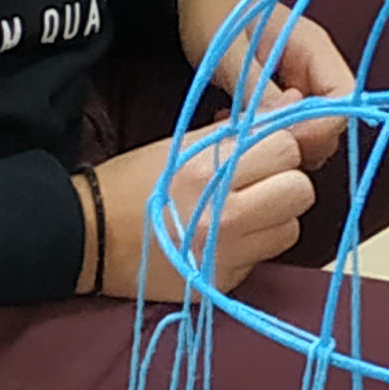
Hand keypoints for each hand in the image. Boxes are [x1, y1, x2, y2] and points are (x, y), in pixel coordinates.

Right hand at [90, 124, 311, 300]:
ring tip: (240, 212)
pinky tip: (223, 239)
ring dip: (274, 218)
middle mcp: (222, 216)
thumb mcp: (183, 145)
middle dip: (285, 182)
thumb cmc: (135, 182)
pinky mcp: (223, 284)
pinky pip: (264, 258)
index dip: (277, 147)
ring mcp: (225, 256)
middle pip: (300, 192)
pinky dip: (252, 246)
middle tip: (256, 182)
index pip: (286, 148)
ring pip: (291, 229)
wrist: (88, 238)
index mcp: (208, 171)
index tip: (258, 152)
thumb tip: (298, 105)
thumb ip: (243, 130)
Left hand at [175, 0, 351, 166]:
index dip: (320, 128)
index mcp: (315, 48)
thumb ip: (255, 90)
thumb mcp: (228, 50)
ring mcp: (301, 87)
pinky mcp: (284, 100)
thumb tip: (282, 131)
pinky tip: (233, 129)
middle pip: (330, 123)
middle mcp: (316, 71)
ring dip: (277, 142)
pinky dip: (265, 138)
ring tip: (236, 132)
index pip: (343, 98)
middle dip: (297, 141)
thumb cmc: (215, 12)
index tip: (282, 142)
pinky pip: (288, 130)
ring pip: (309, 133)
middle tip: (252, 141)